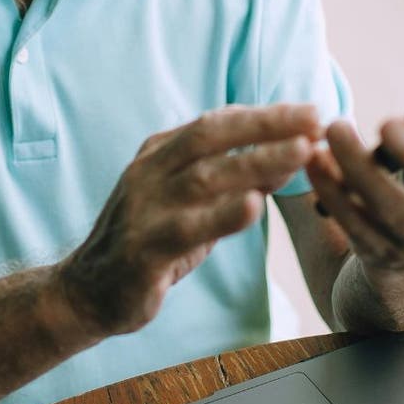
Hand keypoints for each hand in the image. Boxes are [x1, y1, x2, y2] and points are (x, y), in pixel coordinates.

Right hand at [59, 104, 320, 336]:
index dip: (265, 115)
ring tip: (301, 152)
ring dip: (256, 162)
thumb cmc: (150, 242)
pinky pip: (187, 229)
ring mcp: (144, 210)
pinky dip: (222, 215)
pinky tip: (255, 205)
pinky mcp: (144, 250)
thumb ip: (231, 180)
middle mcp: (149, 173)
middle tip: (315, 119)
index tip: (311, 111)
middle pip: (211, 136)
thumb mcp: (189, 204)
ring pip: (205, 177)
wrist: (88, 292)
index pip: (216, 123)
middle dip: (267, 125)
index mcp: (159, 154)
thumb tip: (290, 153)